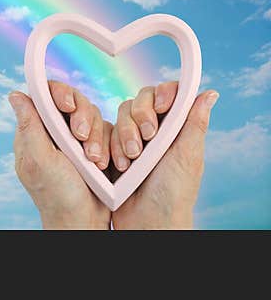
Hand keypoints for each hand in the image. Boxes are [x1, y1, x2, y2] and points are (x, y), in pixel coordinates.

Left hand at [9, 82, 111, 228]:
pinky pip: (109, 130)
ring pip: (93, 114)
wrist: (83, 219)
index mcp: (35, 131)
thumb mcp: (40, 160)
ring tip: (94, 161)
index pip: (44, 96)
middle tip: (82, 138)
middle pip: (73, 100)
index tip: (67, 106)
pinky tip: (106, 163)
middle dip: (83, 117)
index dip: (58, 94)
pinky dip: (110, 144)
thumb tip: (15, 94)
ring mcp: (77, 138)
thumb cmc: (57, 194)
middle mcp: (55, 131)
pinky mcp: (97, 145)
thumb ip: (29, 126)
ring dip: (97, 135)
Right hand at [111, 83, 217, 228]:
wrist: (146, 221)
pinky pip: (103, 131)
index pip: (168, 94)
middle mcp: (155, 129)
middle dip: (139, 118)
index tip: (162, 107)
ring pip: (120, 115)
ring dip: (123, 136)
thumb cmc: (173, 193)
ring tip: (130, 161)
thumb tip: (211, 93)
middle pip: (139, 100)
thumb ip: (194, 123)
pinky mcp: (112, 148)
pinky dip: (107, 146)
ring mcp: (132, 138)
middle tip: (147, 139)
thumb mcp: (187, 156)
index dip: (162, 94)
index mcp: (177, 128)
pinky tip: (116, 165)